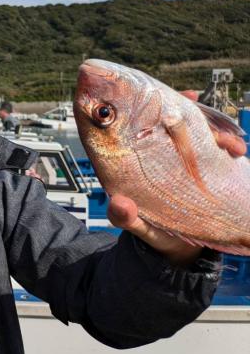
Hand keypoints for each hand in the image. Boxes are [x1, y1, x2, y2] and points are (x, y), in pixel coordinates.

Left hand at [107, 90, 243, 265]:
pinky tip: (236, 152)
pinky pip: (218, 151)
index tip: (177, 101)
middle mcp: (163, 155)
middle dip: (198, 118)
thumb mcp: (135, 225)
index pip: (144, 126)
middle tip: (213, 129)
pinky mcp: (205, 170)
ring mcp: (186, 162)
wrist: (180, 253)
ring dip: (218, 133)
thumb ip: (125, 217)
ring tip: (231, 146)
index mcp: (138, 161)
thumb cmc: (151, 233)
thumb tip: (118, 203)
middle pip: (177, 125)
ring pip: (201, 135)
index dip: (156, 109)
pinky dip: (229, 147)